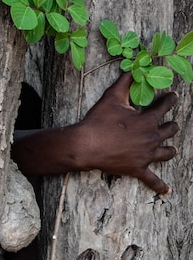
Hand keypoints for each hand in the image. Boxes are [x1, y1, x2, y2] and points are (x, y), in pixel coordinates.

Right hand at [78, 72, 177, 192]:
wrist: (86, 145)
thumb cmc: (99, 120)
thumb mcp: (112, 97)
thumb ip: (125, 81)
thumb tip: (133, 67)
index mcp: (148, 120)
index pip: (165, 107)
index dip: (170, 100)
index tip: (173, 96)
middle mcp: (151, 138)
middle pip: (170, 130)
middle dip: (171, 125)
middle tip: (170, 122)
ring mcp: (146, 156)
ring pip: (166, 153)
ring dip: (170, 149)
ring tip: (171, 149)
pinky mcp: (138, 169)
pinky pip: (152, 180)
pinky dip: (160, 186)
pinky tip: (167, 192)